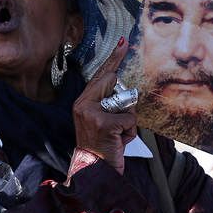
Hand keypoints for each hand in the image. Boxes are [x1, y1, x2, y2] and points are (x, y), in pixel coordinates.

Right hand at [72, 38, 136, 174]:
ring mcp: (92, 113)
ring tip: (116, 137)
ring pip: (125, 104)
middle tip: (115, 124)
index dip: (114, 58)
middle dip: (123, 102)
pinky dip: (130, 132)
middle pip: (113, 83)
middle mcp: (83, 104)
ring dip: (127, 122)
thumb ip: (108, 104)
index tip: (124, 42)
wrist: (93, 170)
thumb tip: (127, 93)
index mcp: (82, 102)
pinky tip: (119, 142)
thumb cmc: (102, 146)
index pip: (101, 75)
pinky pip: (129, 119)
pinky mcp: (104, 123)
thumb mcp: (100, 121)